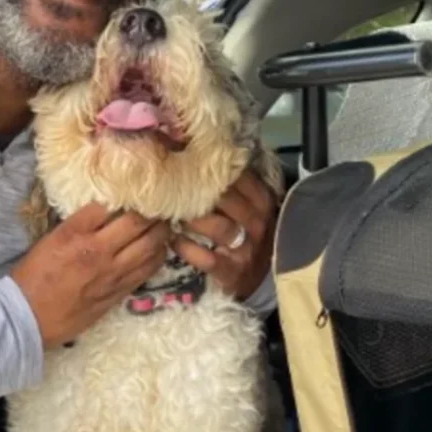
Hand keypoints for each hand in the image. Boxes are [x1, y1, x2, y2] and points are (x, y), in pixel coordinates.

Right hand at [11, 203, 171, 348]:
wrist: (27, 317)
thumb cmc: (32, 277)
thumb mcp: (48, 240)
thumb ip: (76, 225)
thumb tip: (104, 212)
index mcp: (74, 233)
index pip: (109, 204)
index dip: (125, 195)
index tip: (134, 191)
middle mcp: (96, 250)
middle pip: (137, 222)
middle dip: (152, 210)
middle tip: (159, 204)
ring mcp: (110, 273)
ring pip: (150, 246)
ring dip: (161, 232)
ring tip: (164, 224)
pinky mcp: (117, 292)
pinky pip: (147, 270)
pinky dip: (157, 256)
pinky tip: (159, 249)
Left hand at [172, 169, 277, 299]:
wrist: (255, 279)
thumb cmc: (243, 234)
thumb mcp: (244, 207)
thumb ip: (227, 185)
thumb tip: (192, 153)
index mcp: (261, 200)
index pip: (237, 177)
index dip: (209, 170)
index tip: (184, 165)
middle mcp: (258, 222)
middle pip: (226, 199)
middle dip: (195, 194)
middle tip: (170, 190)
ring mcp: (247, 248)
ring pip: (218, 227)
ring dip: (191, 220)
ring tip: (171, 215)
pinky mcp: (232, 272)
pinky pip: (206, 257)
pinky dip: (186, 248)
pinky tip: (173, 240)